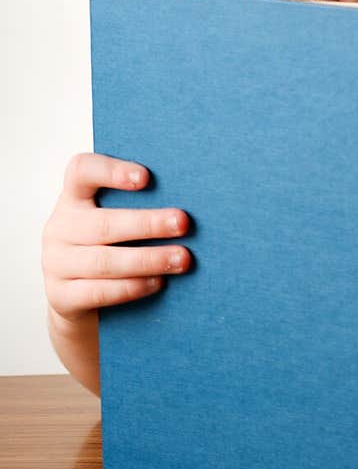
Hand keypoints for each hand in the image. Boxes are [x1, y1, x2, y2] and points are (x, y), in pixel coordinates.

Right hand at [42, 152, 190, 324]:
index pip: (81, 172)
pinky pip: (99, 292)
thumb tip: (189, 199)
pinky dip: (132, 287)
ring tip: (181, 259)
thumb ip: (136, 206)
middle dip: (148, 224)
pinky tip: (158, 282)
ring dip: (148, 260)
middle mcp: (60, 227)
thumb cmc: (108, 245)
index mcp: (73, 198)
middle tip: (184, 223)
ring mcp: (57, 263)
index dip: (110, 171)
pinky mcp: (61, 296)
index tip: (146, 177)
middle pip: (102, 223)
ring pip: (104, 261)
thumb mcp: (113, 219)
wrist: (77, 296)